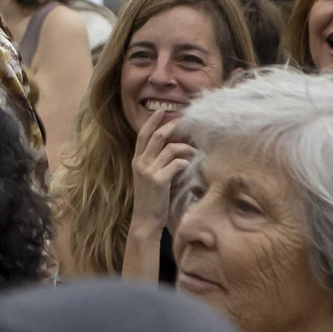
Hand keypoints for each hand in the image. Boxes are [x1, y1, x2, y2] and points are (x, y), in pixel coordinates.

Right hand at [129, 111, 194, 233]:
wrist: (145, 220)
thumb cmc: (151, 200)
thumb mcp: (148, 178)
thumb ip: (156, 163)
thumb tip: (172, 149)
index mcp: (137, 160)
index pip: (143, 135)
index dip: (152, 121)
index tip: (162, 111)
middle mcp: (141, 162)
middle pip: (157, 136)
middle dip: (172, 126)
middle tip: (184, 122)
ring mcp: (149, 171)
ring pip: (171, 149)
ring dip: (186, 147)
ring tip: (195, 151)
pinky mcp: (159, 180)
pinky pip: (177, 164)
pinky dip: (186, 163)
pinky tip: (191, 166)